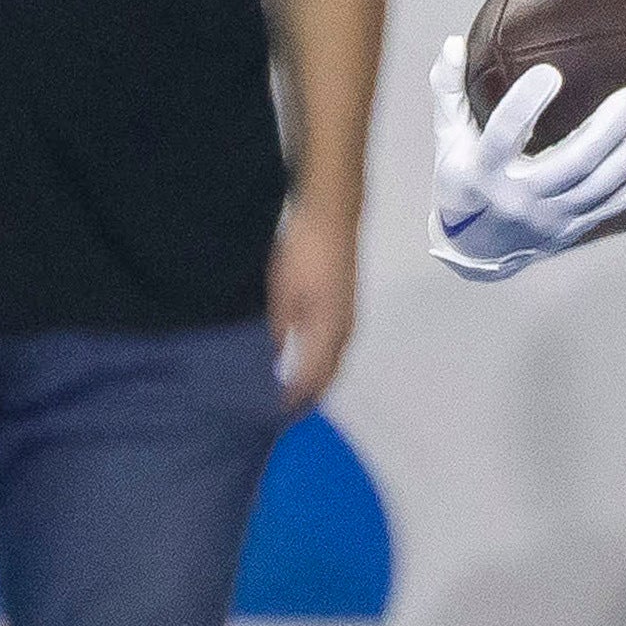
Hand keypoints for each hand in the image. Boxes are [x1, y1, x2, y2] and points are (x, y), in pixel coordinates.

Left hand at [270, 194, 357, 411]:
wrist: (330, 215)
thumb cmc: (303, 252)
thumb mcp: (282, 293)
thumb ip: (283, 329)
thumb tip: (280, 357)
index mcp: (328, 331)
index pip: (313, 378)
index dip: (296, 397)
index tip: (277, 411)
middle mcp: (344, 330)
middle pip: (329, 374)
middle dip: (309, 392)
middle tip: (284, 405)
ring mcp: (348, 318)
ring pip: (334, 360)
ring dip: (317, 376)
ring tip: (292, 386)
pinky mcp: (346, 306)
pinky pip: (335, 345)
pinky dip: (321, 358)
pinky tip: (303, 356)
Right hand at [427, 34, 625, 281]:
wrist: (477, 251)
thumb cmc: (462, 181)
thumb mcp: (448, 140)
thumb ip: (449, 91)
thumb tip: (452, 42)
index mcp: (484, 170)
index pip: (504, 134)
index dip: (526, 105)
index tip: (550, 73)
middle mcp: (520, 196)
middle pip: (571, 163)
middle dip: (606, 131)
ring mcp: (552, 215)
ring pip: (602, 184)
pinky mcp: (575, 226)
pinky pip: (617, 202)